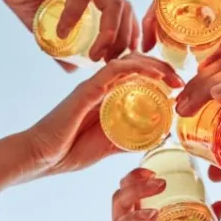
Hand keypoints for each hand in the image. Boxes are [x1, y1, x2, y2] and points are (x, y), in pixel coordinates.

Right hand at [0, 0, 140, 70]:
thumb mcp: (41, 21)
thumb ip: (58, 42)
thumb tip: (72, 69)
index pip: (123, 11)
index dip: (127, 36)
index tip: (119, 60)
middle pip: (123, 9)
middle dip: (122, 39)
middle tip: (107, 62)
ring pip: (112, 1)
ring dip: (108, 32)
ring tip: (93, 55)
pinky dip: (75, 15)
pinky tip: (63, 32)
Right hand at [26, 54, 183, 174]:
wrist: (38, 158)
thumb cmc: (68, 152)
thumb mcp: (108, 145)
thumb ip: (128, 139)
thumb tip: (156, 137)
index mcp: (105, 96)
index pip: (135, 75)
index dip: (159, 75)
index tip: (179, 87)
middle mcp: (100, 85)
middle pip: (135, 64)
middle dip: (162, 68)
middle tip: (182, 81)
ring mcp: (93, 85)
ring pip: (128, 62)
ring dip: (155, 66)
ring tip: (175, 78)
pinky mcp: (87, 90)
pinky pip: (115, 70)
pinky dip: (138, 68)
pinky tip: (156, 74)